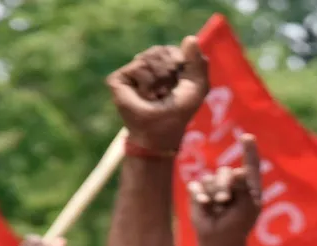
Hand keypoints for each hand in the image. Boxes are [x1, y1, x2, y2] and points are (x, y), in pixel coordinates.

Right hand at [107, 37, 208, 151]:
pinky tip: (146, 96)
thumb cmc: (178, 113)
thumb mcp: (197, 87)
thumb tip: (190, 38)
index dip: (181, 66)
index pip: (174, 50)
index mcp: (165, 64)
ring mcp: (131, 71)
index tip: (179, 85)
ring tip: (157, 95)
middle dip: (170, 73)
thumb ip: (198, 63)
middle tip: (167, 93)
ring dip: (159, 80)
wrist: (158, 135)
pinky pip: (138, 67)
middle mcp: (146, 64)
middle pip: (161, 50)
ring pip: (149, 57)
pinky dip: (148, 84)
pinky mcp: (118, 78)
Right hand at [189, 134, 261, 245]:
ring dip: (214, 193)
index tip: (247, 137)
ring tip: (218, 207)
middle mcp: (231, 182)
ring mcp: (214, 186)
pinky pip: (197, 186)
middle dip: (225, 185)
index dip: (249, 150)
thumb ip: (245, 188)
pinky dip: (200, 195)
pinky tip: (204, 203)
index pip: (250, 165)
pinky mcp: (198, 192)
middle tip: (225, 200)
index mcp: (248, 185)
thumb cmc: (238, 224)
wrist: (220, 239)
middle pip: (226, 172)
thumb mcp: (247, 207)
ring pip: (211, 179)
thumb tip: (238, 171)